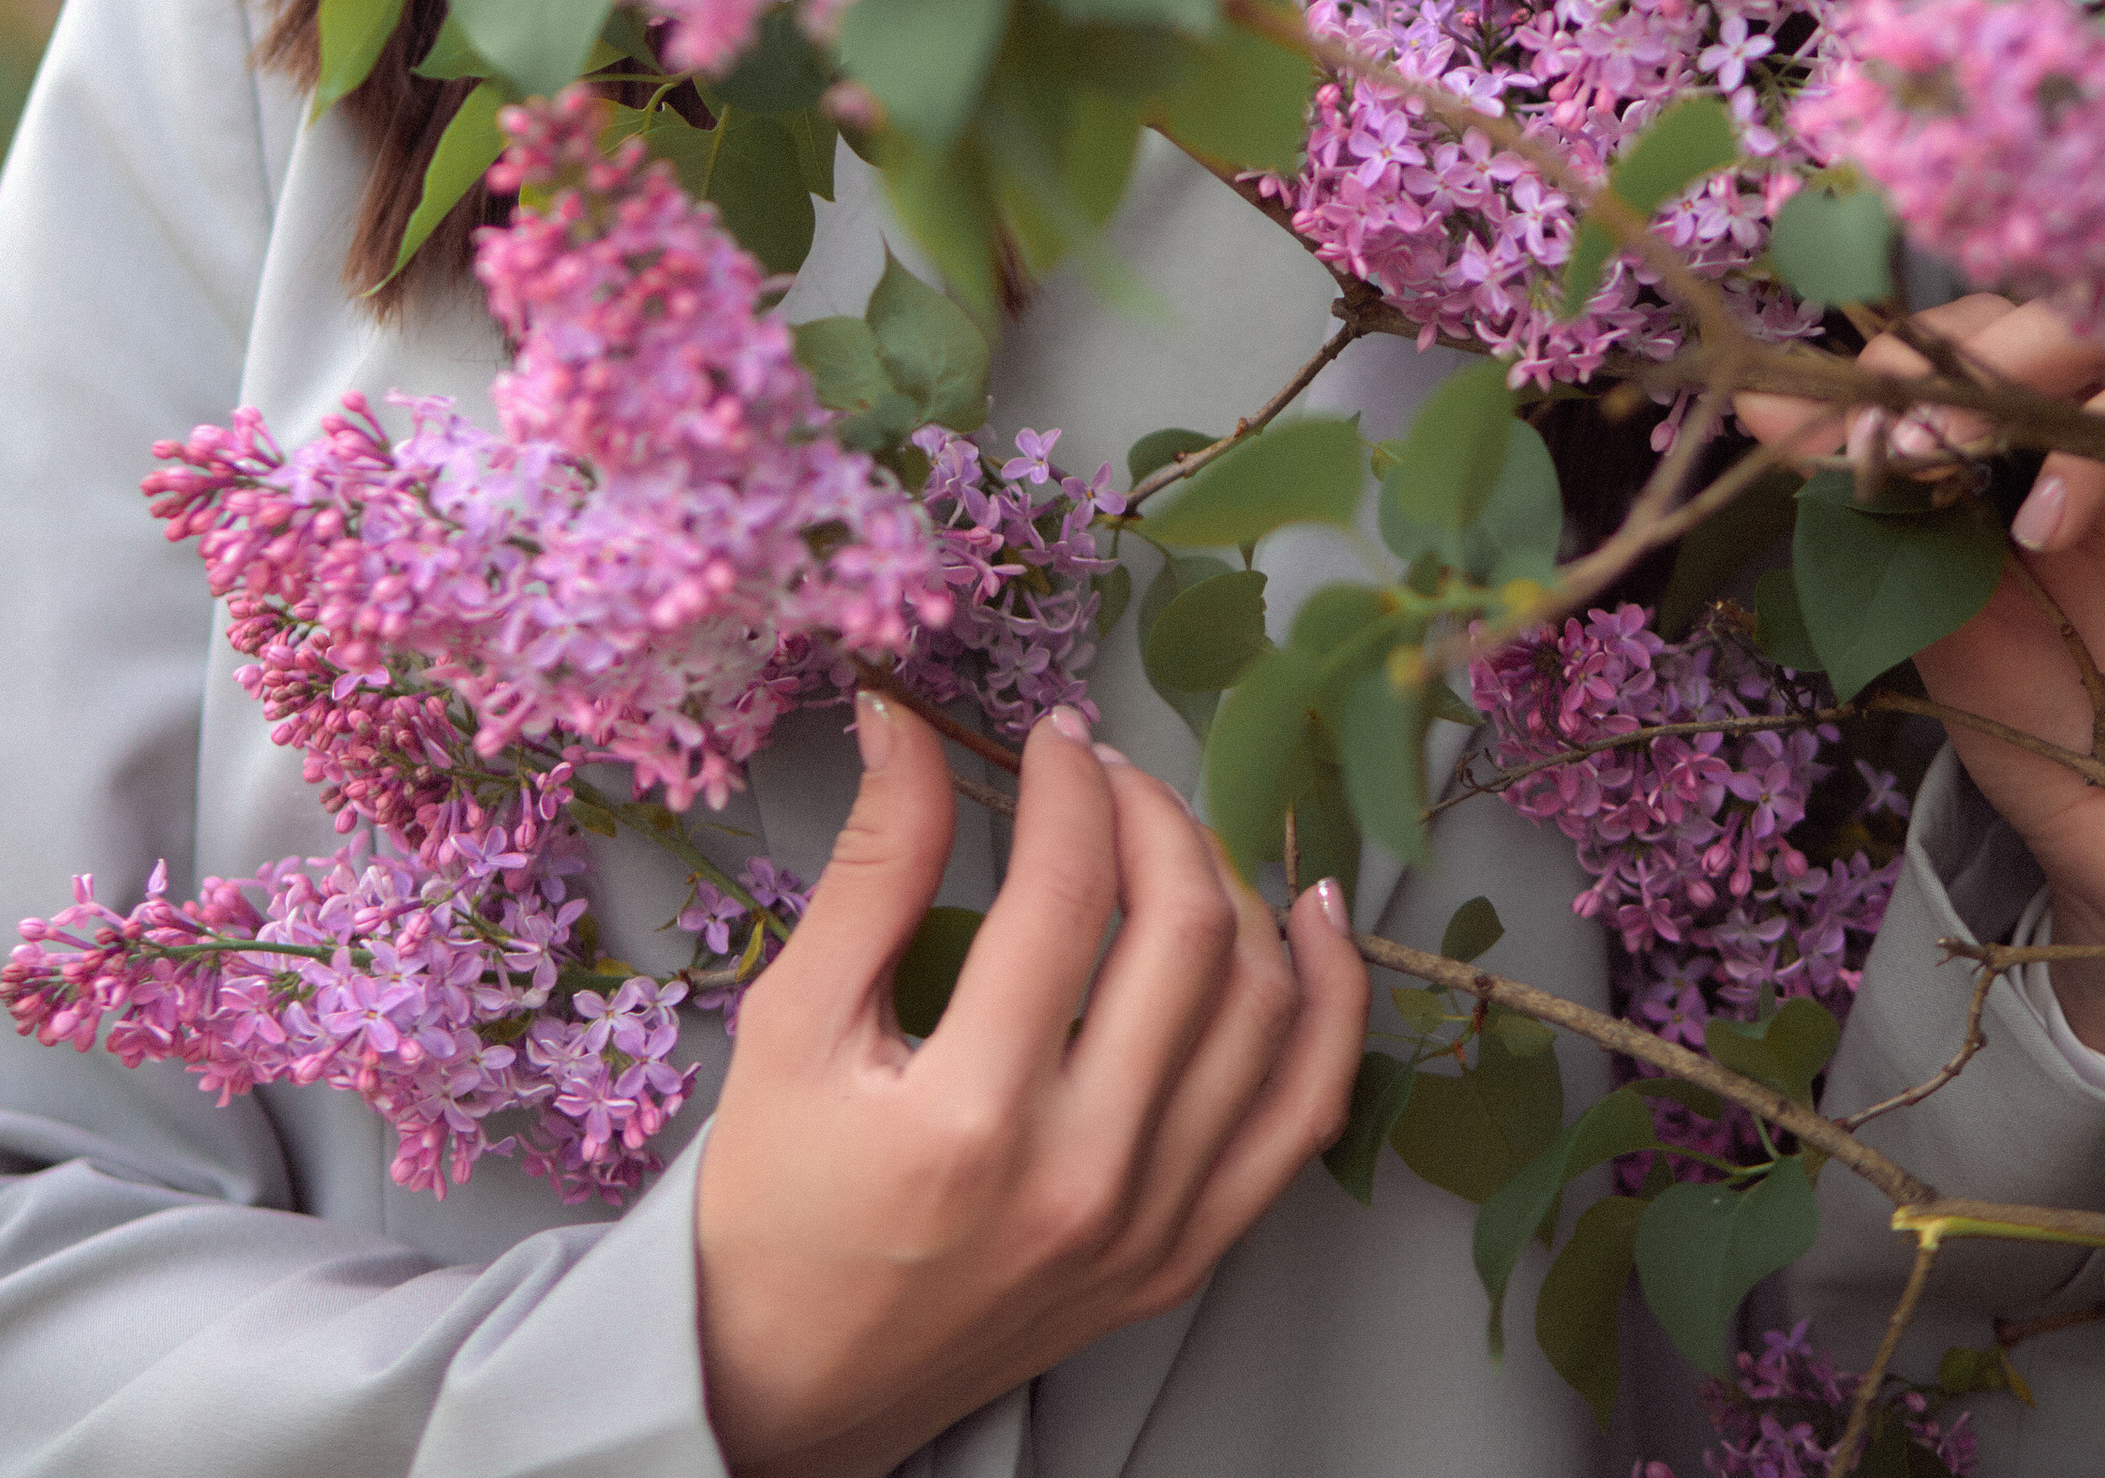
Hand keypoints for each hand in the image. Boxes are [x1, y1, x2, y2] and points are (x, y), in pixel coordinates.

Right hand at [694, 693, 1366, 1477]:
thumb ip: (869, 865)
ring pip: (1262, 1010)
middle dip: (1155, 814)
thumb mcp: (792, 1024)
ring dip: (1234, 885)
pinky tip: (1312, 918)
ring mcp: (1150, 1225)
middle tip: (1106, 771)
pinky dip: (1329, 1006)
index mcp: (971, 1119)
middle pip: (1184, 936)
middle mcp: (1082, 1176)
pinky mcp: (1183, 1255)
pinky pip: (1301, 1115)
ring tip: (1173, 829)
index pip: (1068, 893)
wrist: (787, 1385)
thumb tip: (906, 719)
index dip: (1070, 783)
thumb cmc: (775, 1209)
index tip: (1051, 736)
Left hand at [1740, 298, 2104, 1066]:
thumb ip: (1870, 507)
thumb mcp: (1938, 612)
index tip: (1862, 419)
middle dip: (2013, 355)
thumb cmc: (2040, 719)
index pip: (1997, 327)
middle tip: (1943, 442)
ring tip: (2048, 521)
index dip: (1928, 351)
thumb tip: (1750, 406)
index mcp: (2048, 429)